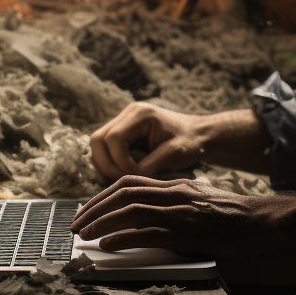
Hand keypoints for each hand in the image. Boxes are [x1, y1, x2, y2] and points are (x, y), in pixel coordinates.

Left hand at [71, 176, 295, 284]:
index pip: (128, 183)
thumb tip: (147, 216)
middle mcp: (173, 194)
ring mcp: (178, 212)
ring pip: (129, 211)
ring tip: (84, 236)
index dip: (102, 195)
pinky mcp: (185, 233)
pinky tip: (107, 245)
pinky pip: (146, 233)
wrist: (260, 221)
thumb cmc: (232, 215)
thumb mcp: (198, 200)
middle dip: (94, 208)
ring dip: (101, 223)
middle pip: (122, 194)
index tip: (87, 209)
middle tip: (76, 224)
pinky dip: (122, 238)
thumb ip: (173, 203)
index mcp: (174, 185)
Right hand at [88, 103, 212, 180]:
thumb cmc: (191, 143)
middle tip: (125, 179)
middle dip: (108, 164)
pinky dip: (111, 164)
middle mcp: (126, 115)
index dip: (121, 161)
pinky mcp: (122, 134)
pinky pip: (105, 151)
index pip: (114, 138)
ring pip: (97, 146)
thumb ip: (151, 164)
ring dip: (107, 165)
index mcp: (139, 114)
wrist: (198, 136)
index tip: (138, 174)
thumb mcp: (175, 153)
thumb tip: (129, 178)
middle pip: (98, 140)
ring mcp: (122, 123)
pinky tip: (127, 173)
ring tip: (126, 177)